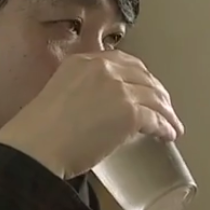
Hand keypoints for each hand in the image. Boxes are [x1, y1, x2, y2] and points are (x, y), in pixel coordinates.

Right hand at [0, 50, 184, 178]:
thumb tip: (98, 108)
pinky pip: (156, 119)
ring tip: (172, 124)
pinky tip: (169, 135)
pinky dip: (165, 127)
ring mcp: (119, 90)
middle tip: (164, 106)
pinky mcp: (130, 113)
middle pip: (143, 75)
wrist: (37, 147)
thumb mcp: (58, 93)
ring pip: (154, 97)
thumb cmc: (39, 132)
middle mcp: (103, 69)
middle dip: (157, 91)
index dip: (139, 75)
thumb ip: (80, 90)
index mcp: (83, 61)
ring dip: (166, 112)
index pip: (122, 61)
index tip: (145, 86)